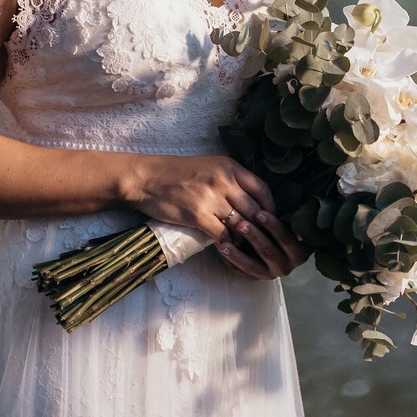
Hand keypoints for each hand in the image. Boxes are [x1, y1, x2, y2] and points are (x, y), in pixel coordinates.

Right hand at [124, 151, 279, 253]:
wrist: (147, 178)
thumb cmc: (176, 173)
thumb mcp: (209, 167)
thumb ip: (229, 180)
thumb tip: (249, 202)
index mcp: (229, 167)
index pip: (262, 189)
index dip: (270, 208)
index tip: (269, 221)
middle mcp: (224, 180)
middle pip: (255, 210)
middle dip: (260, 228)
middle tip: (262, 241)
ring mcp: (212, 198)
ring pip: (241, 224)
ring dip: (244, 239)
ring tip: (246, 248)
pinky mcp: (198, 215)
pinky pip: (222, 234)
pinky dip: (227, 244)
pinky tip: (227, 249)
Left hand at [215, 207, 311, 280]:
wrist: (274, 242)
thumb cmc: (282, 225)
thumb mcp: (289, 219)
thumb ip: (290, 211)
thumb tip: (294, 190)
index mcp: (300, 251)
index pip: (286, 239)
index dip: (273, 226)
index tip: (259, 213)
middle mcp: (287, 266)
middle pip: (269, 252)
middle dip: (254, 237)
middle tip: (240, 224)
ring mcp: (271, 273)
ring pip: (253, 265)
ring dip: (238, 254)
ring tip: (225, 242)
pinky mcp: (256, 278)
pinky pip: (242, 272)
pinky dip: (231, 261)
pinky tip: (221, 249)